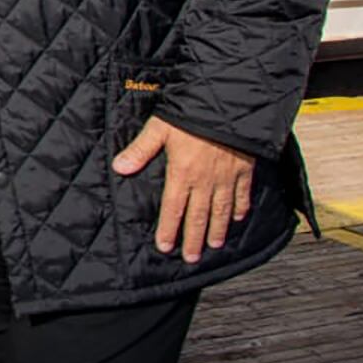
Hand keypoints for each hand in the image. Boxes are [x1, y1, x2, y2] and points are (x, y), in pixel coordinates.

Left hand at [112, 116, 254, 263]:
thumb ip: (140, 150)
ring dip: (217, 230)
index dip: (169, 229)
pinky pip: (242, 195)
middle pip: (198, 216)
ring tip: (214, 245)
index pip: (173, 208)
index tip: (165, 247)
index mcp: (182, 173)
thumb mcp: (159, 128)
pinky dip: (240, 208)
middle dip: (193, 239)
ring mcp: (226, 177)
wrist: (229, 105)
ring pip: (221, 211)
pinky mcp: (244, 170)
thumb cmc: (190, 114)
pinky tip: (237, 219)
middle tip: (191, 258)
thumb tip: (119, 167)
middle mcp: (205, 180)